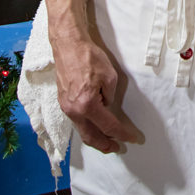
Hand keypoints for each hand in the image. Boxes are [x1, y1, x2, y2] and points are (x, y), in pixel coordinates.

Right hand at [52, 33, 136, 152]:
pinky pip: (76, 122)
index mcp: (88, 105)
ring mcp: (66, 108)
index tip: (132, 139)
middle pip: (91, 137)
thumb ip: (110, 95)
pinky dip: (87, 128)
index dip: (122, 134)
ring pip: (82, 131)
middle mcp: (74, 111)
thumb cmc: (89, 58)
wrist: (68, 46)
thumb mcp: (109, 76)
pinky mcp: (63, 103)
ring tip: (106, 141)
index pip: (108, 126)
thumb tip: (106, 105)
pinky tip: (93, 127)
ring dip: (95, 138)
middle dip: (105, 145)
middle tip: (117, 148)